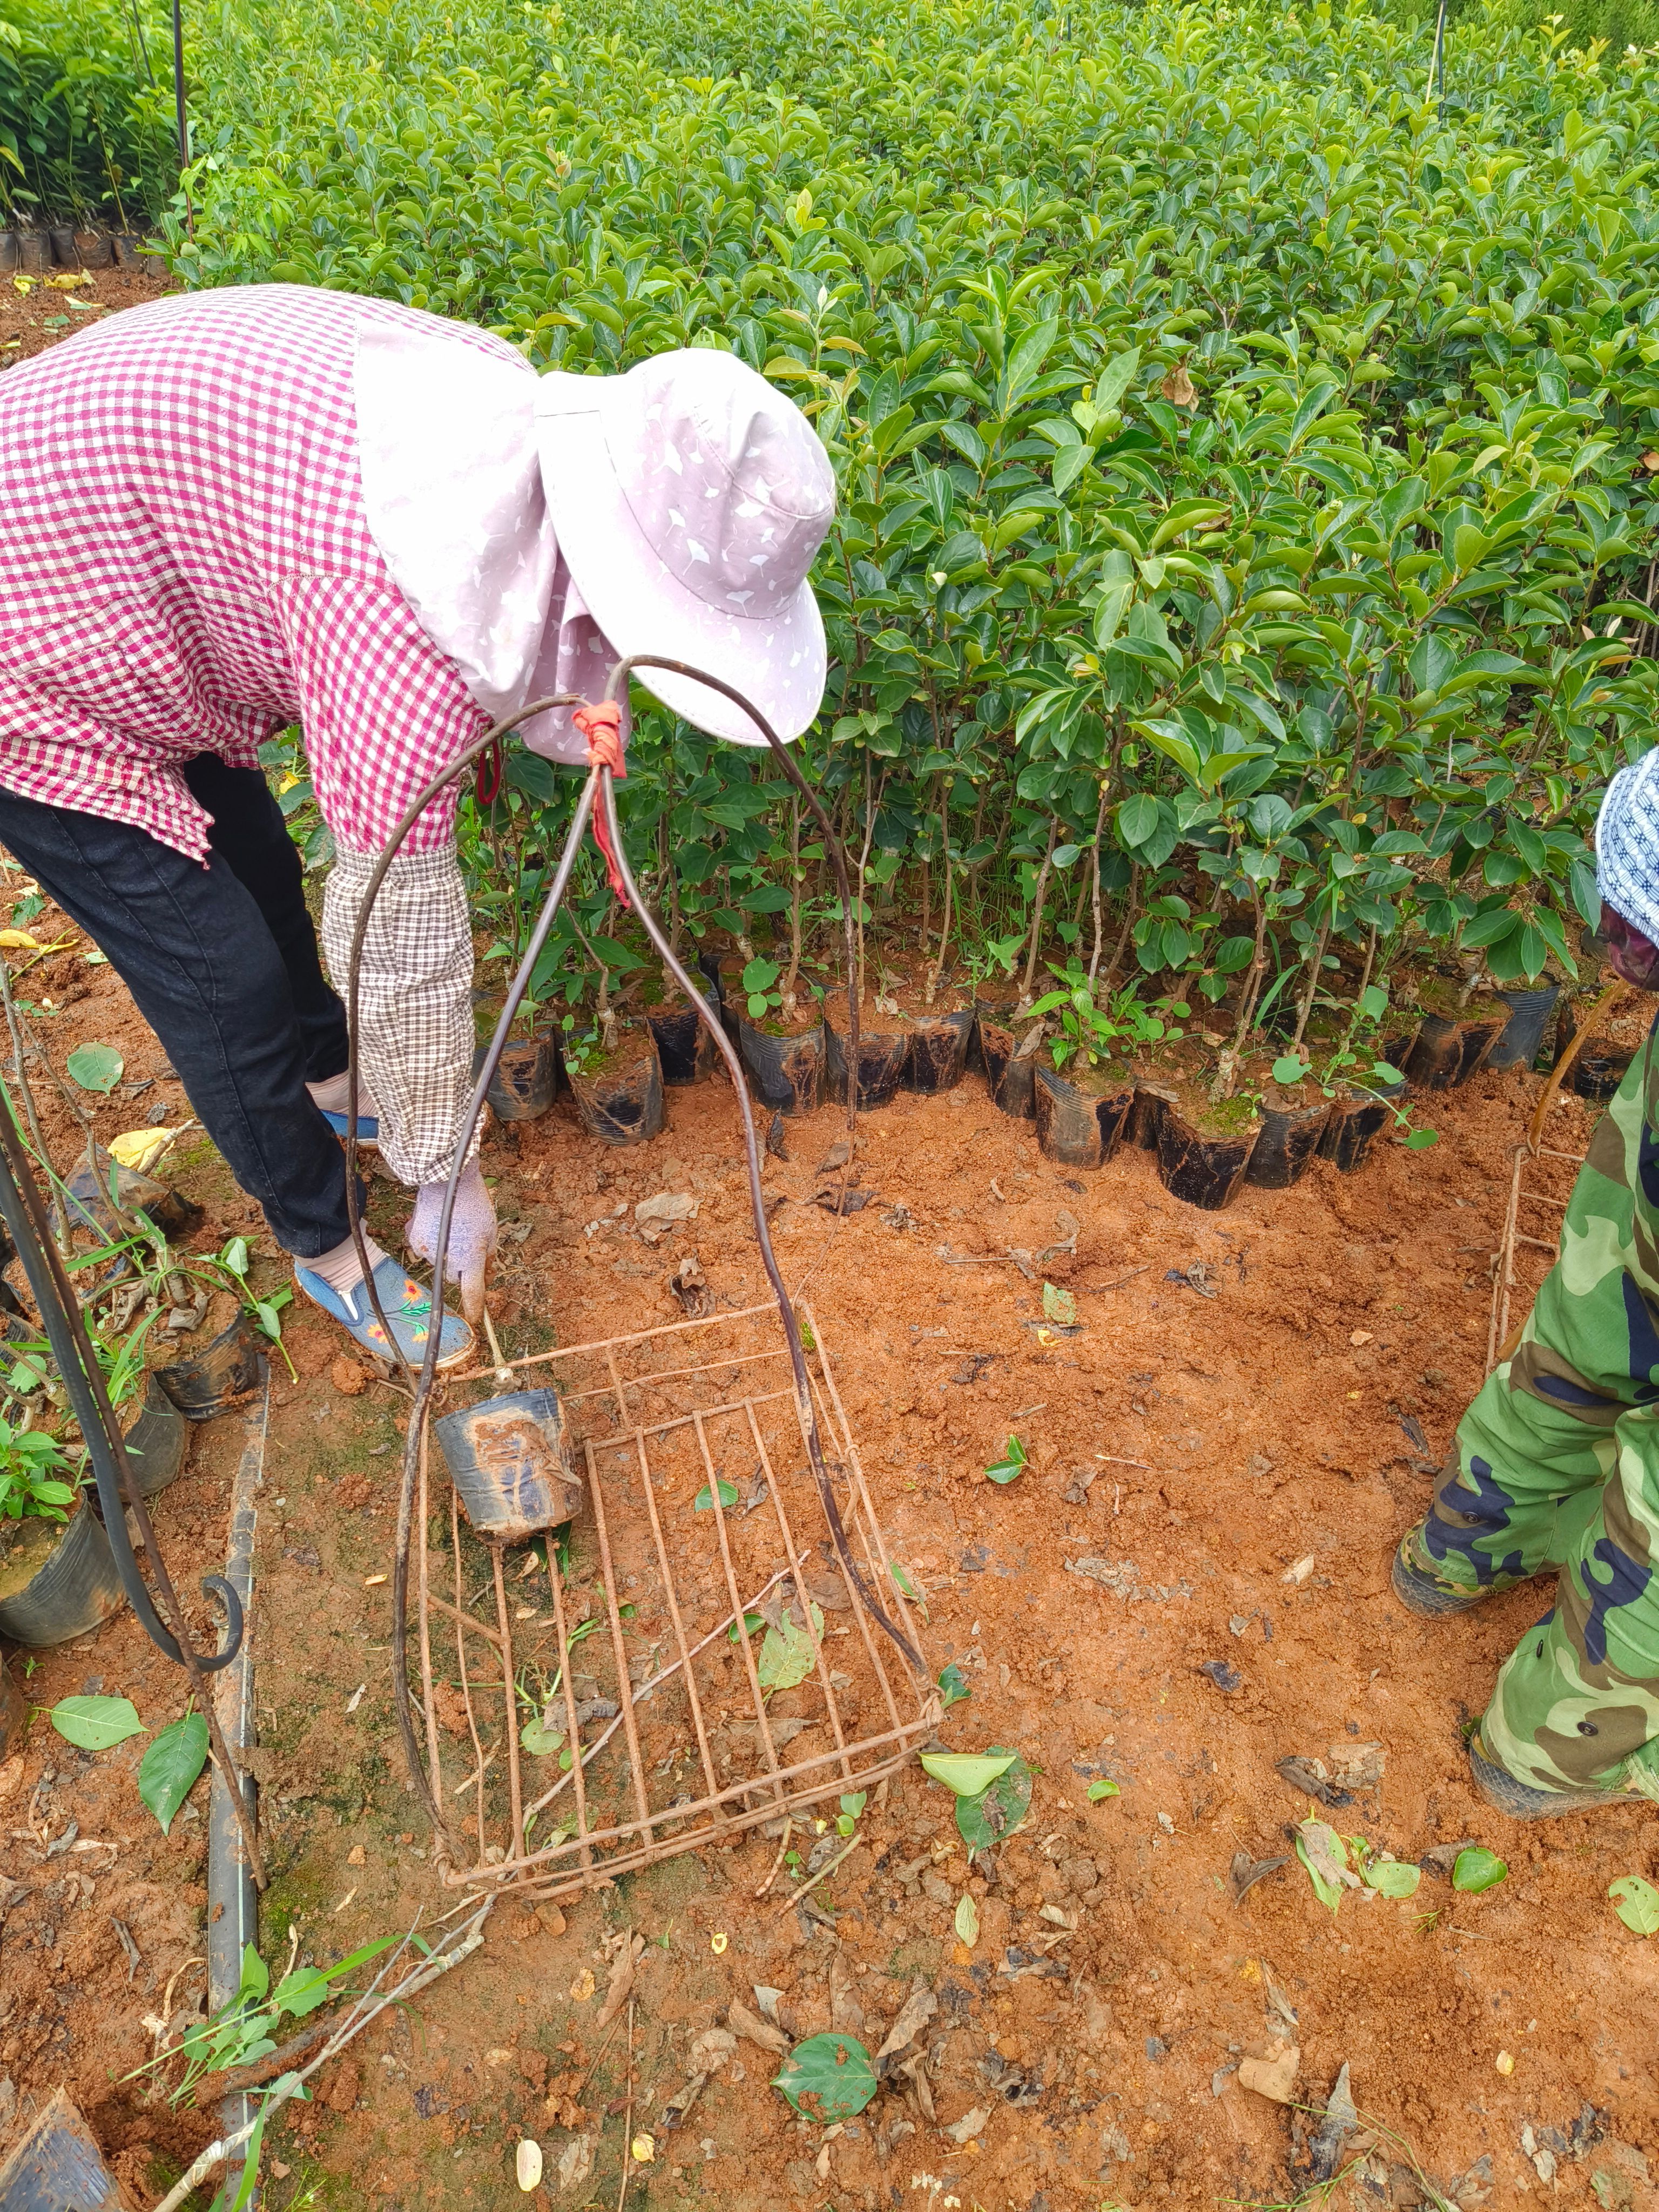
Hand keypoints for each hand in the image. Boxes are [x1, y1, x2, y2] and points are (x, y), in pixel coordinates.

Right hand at [408, 1161, 497, 1322]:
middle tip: (465, 1247)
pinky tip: (437, 1225)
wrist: (446, 1181)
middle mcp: (448, 1260)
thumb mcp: (491, 1231)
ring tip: (452, 1228)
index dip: (474, 1308)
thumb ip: (488, 1256)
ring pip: (438, 1263)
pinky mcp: (415, 1240)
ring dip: (445, 1253)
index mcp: (470, 1259)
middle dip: (460, 1268)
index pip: (473, 1293)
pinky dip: (431, 1242)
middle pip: (454, 1277)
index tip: (475, 1319)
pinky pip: (424, 1249)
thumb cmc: (474, 1204)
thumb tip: (487, 1274)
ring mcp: (429, 1251)